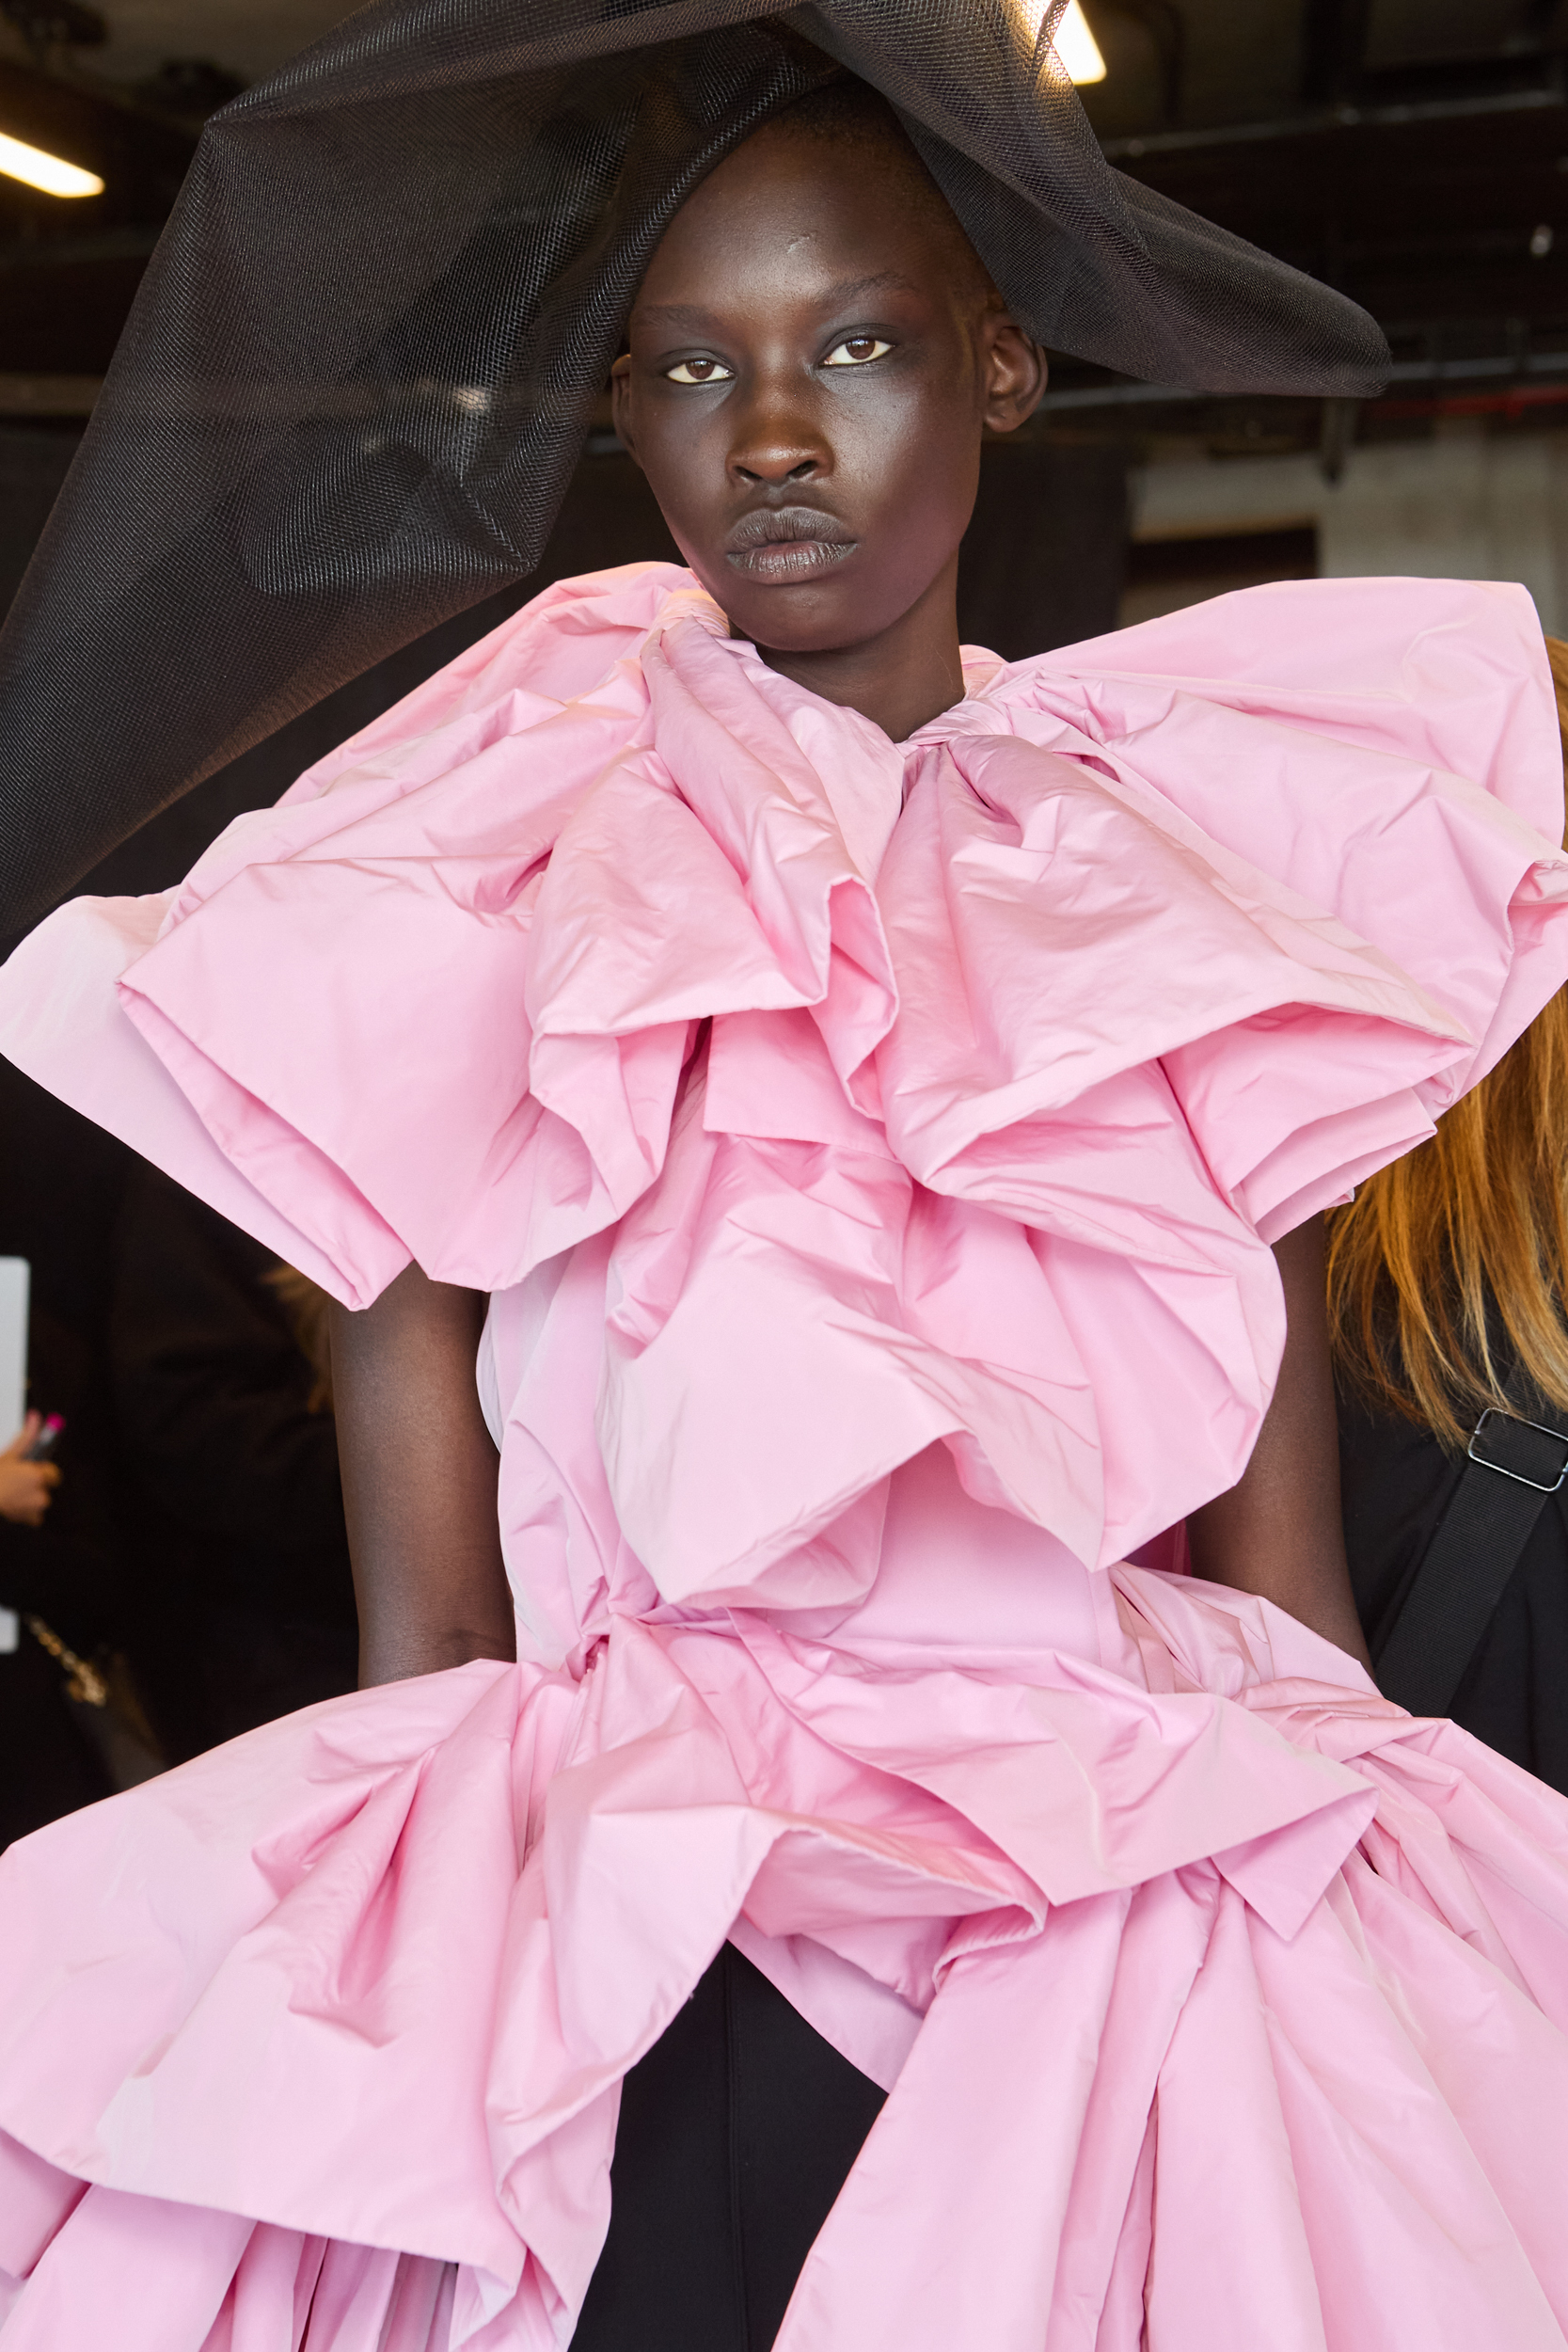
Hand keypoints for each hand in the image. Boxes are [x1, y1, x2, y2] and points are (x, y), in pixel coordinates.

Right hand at [0, 1413, 61, 1527]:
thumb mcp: (10, 1454)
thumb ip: (27, 1436)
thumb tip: (36, 1417)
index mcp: (38, 1476)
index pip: (52, 1472)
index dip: (41, 1470)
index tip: (31, 1470)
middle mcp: (41, 1493)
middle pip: (47, 1485)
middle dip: (37, 1483)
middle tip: (20, 1482)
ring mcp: (37, 1507)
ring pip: (41, 1499)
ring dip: (31, 1497)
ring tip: (14, 1493)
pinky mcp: (32, 1518)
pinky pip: (36, 1514)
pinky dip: (27, 1511)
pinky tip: (15, 1504)